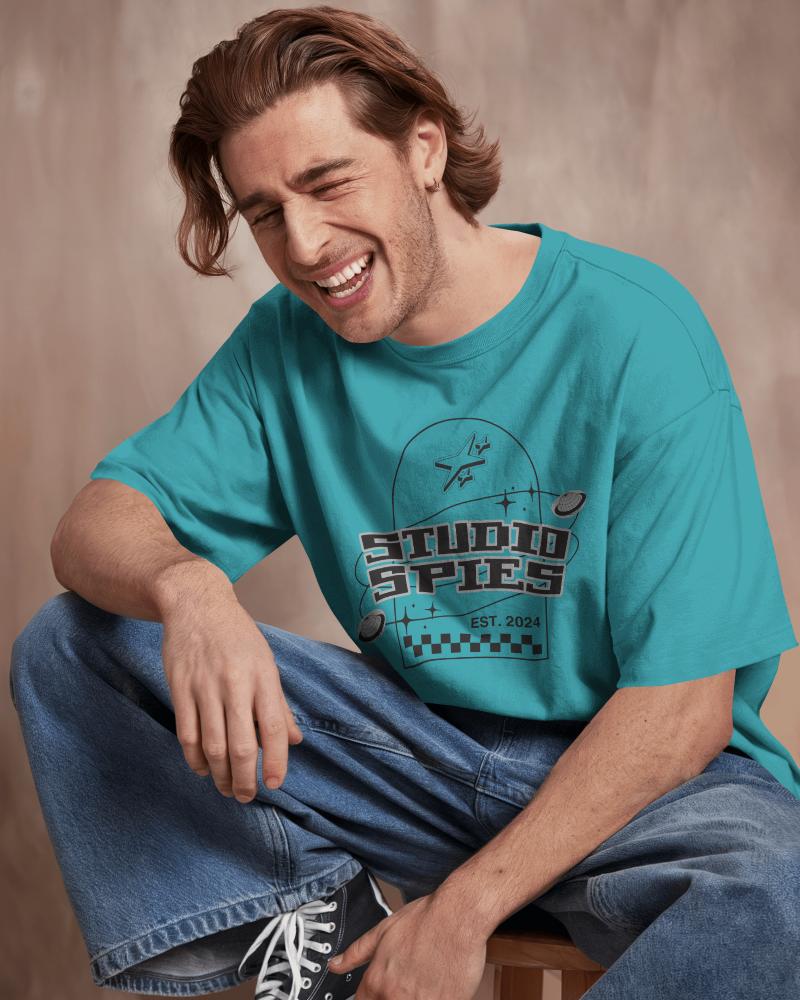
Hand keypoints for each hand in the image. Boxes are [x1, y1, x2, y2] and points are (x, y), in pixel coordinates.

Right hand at [160, 578, 302, 800]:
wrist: (196, 604)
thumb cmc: (236, 635)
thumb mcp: (265, 662)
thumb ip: (278, 704)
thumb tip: (295, 740)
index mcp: (262, 676)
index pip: (273, 727)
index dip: (275, 760)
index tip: (274, 784)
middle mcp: (235, 683)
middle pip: (240, 744)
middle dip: (245, 778)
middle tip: (247, 796)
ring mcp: (205, 687)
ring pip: (212, 744)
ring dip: (220, 774)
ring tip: (227, 787)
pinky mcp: (180, 689)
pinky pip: (187, 734)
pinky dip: (195, 758)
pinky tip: (203, 768)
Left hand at [327, 891, 487, 999]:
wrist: (458, 915)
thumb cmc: (426, 919)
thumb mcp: (383, 931)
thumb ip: (356, 953)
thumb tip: (334, 965)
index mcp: (378, 981)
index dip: (371, 999)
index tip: (381, 994)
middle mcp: (396, 996)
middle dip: (394, 997)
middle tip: (408, 983)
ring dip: (414, 997)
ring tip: (423, 983)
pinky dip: (434, 998)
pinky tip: (437, 987)